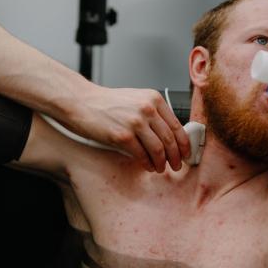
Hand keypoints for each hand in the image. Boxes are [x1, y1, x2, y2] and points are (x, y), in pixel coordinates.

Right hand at [68, 87, 191, 172]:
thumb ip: (153, 113)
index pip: (177, 125)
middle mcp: (147, 109)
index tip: (186, 154)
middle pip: (170, 139)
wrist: (82, 102)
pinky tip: (147, 166)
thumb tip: (170, 135)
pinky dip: (147, 163)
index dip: (184, 144)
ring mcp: (134, 122)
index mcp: (153, 99)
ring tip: (160, 168)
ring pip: (159, 149)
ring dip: (162, 163)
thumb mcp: (136, 100)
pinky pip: (141, 155)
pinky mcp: (122, 136)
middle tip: (177, 165)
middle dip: (176, 157)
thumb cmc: (106, 103)